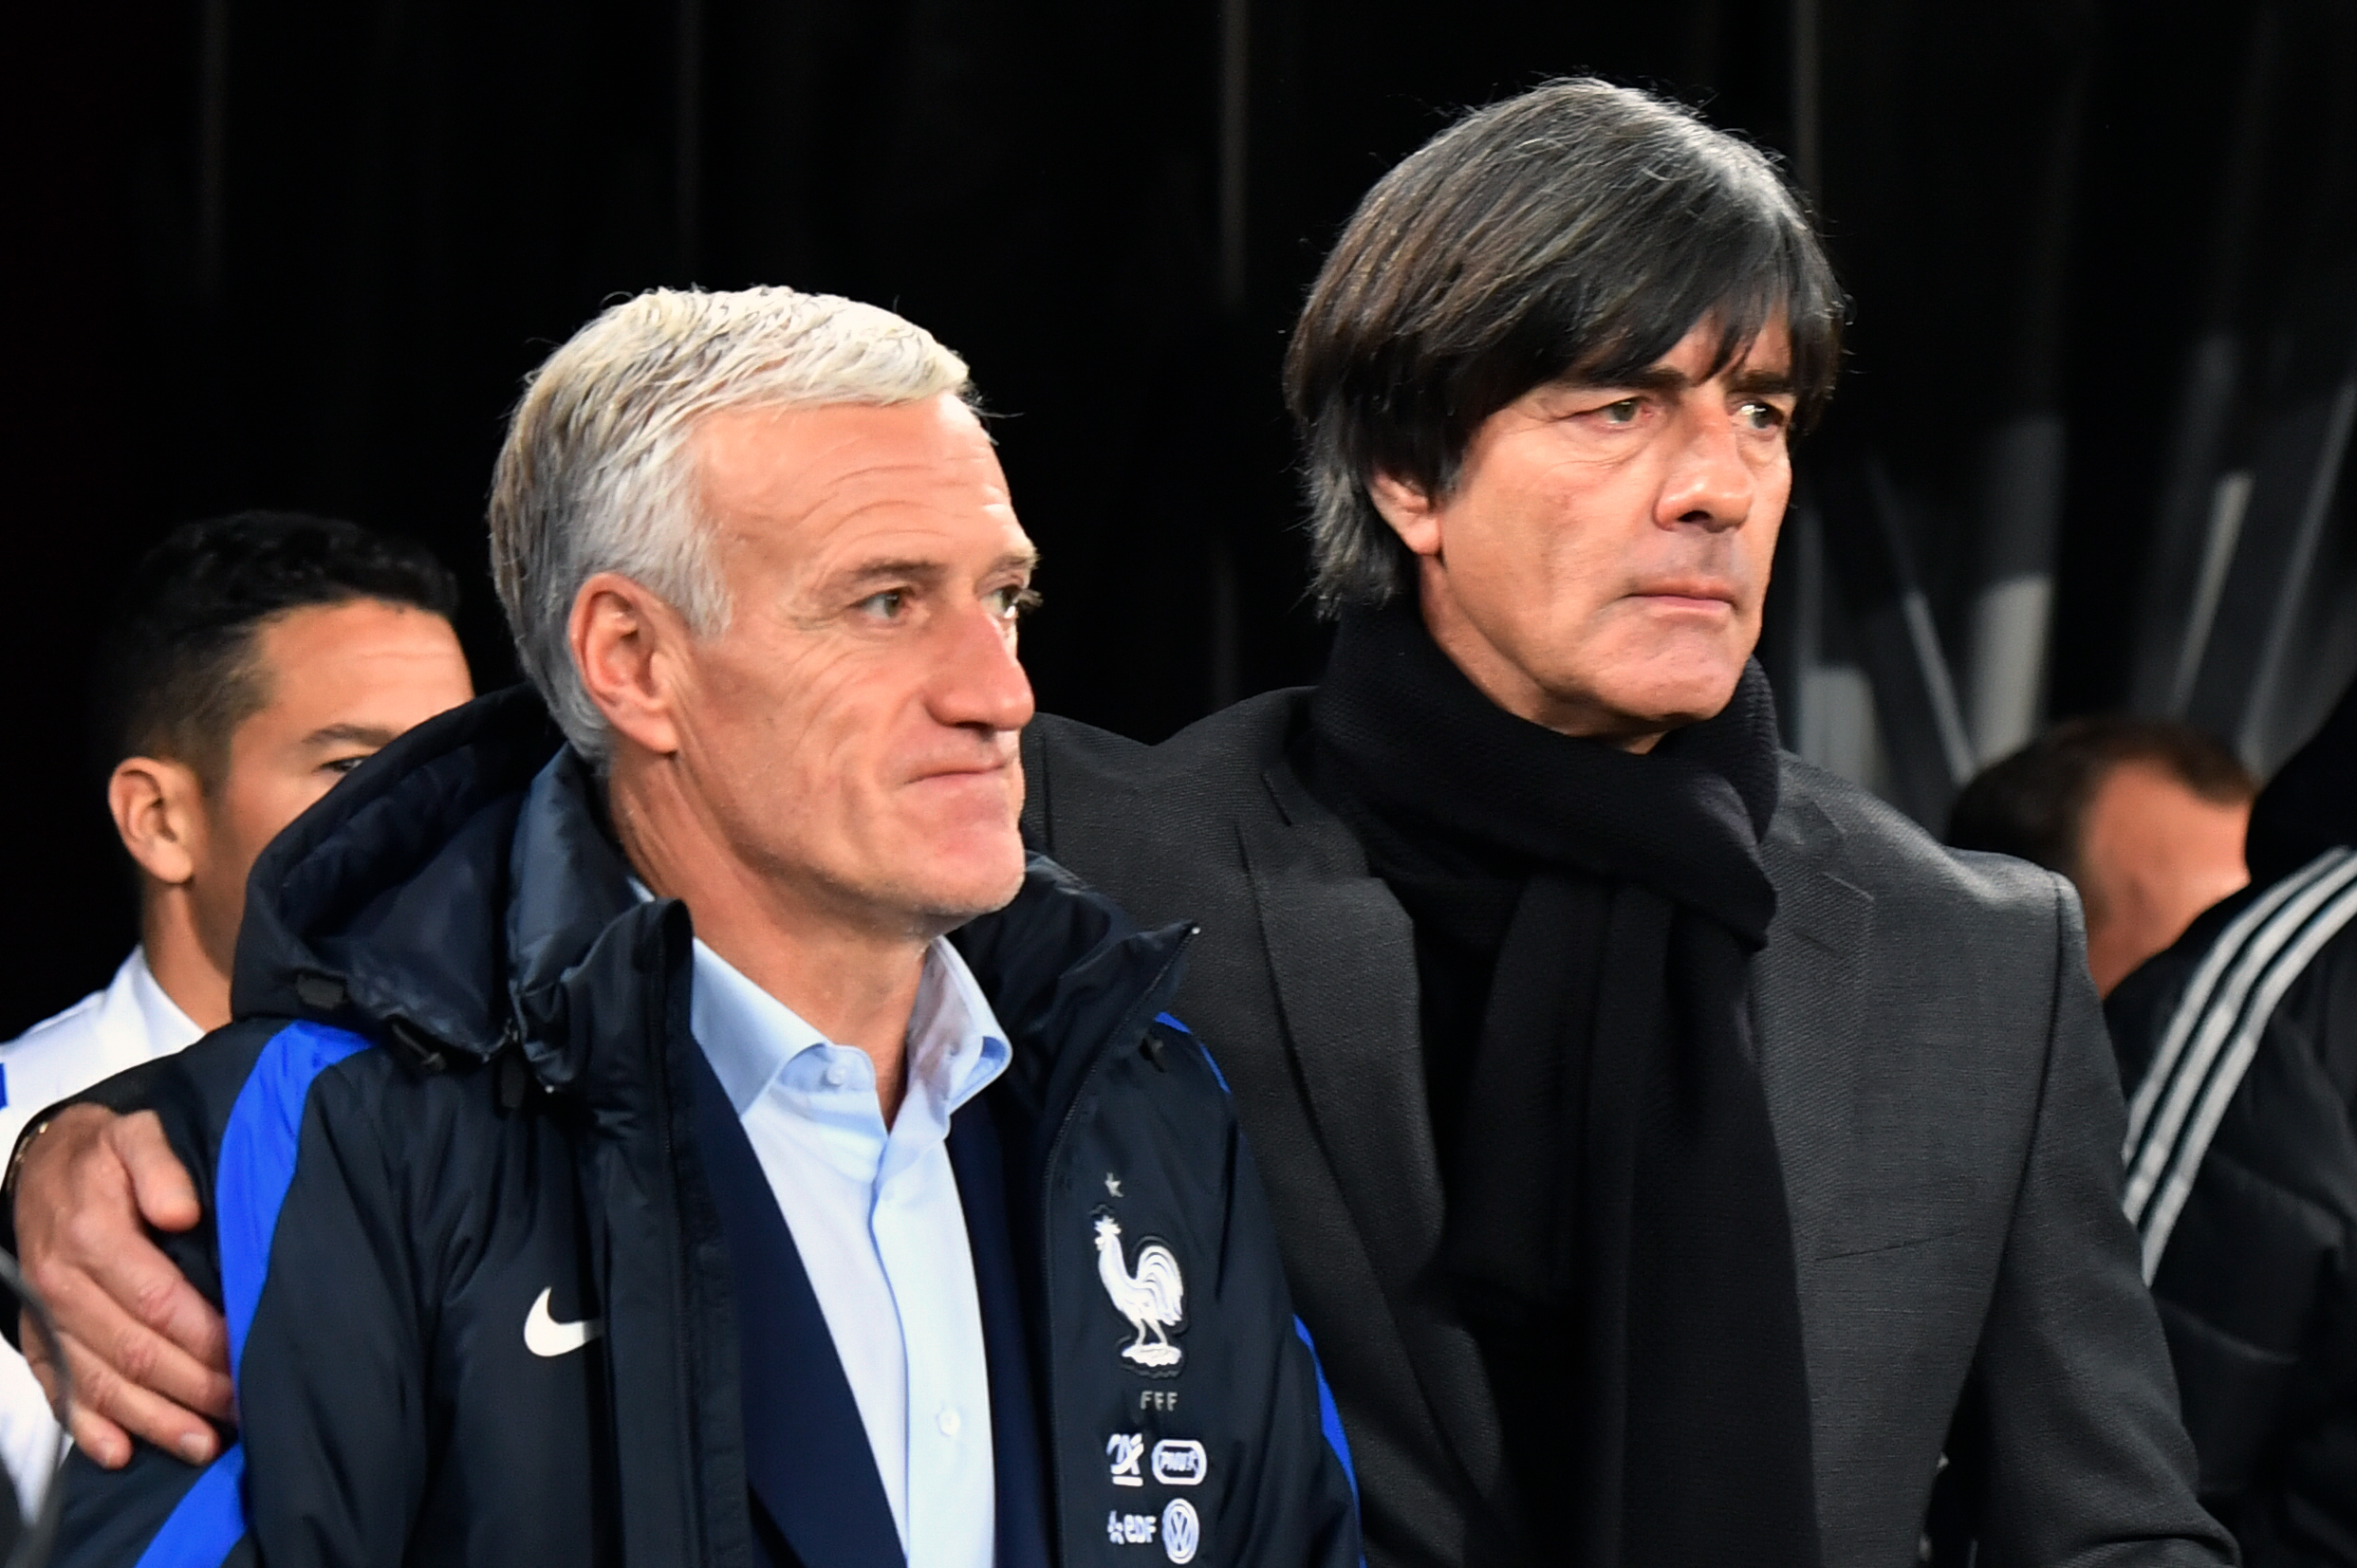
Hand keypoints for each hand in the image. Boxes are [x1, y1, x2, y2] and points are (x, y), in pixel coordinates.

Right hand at [16, 1105, 233, 1466]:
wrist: (41, 1165)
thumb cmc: (101, 1155)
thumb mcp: (136, 1134)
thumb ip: (161, 1166)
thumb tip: (182, 1210)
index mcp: (92, 1236)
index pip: (158, 1301)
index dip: (205, 1337)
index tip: (248, 1357)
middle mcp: (63, 1284)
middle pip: (133, 1352)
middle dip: (192, 1388)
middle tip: (243, 1409)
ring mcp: (47, 1316)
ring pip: (99, 1382)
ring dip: (152, 1420)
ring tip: (202, 1444)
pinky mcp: (38, 1337)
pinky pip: (58, 1390)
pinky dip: (88, 1427)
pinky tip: (122, 1452)